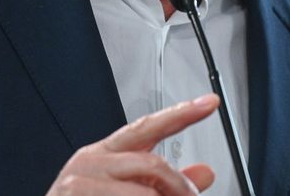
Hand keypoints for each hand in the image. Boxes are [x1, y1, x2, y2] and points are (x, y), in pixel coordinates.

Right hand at [46, 93, 220, 194]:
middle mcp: (90, 161)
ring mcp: (80, 181)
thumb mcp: (128, 192)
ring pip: (145, 193)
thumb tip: (205, 173)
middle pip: (152, 164)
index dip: (181, 113)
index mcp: (105, 153)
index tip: (209, 102)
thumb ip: (165, 184)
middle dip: (179, 187)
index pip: (149, 126)